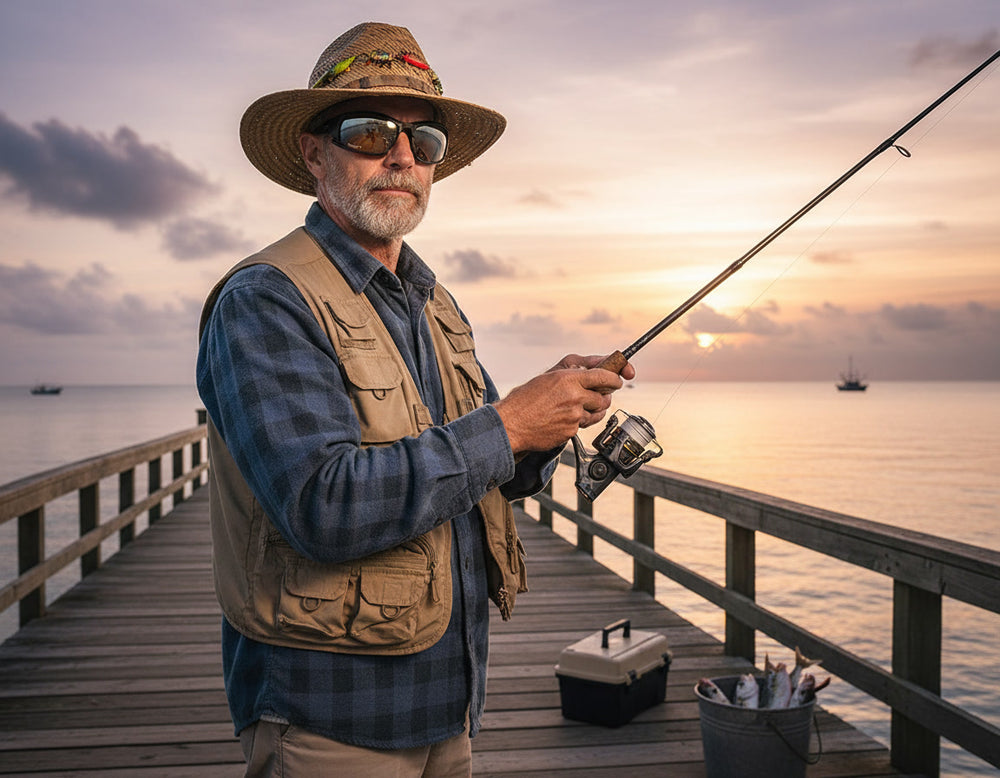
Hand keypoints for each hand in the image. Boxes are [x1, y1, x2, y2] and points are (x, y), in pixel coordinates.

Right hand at [493, 354, 633, 453]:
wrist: (512, 424)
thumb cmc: (526, 399)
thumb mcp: (549, 375)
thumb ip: (574, 369)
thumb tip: (597, 366)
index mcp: (569, 378)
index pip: (605, 377)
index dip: (615, 379)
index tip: (617, 380)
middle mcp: (574, 397)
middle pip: (604, 398)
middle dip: (602, 397)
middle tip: (592, 396)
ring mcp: (574, 416)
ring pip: (596, 414)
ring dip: (591, 411)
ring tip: (573, 408)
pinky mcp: (571, 432)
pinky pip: (582, 426)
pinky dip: (576, 422)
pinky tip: (561, 419)